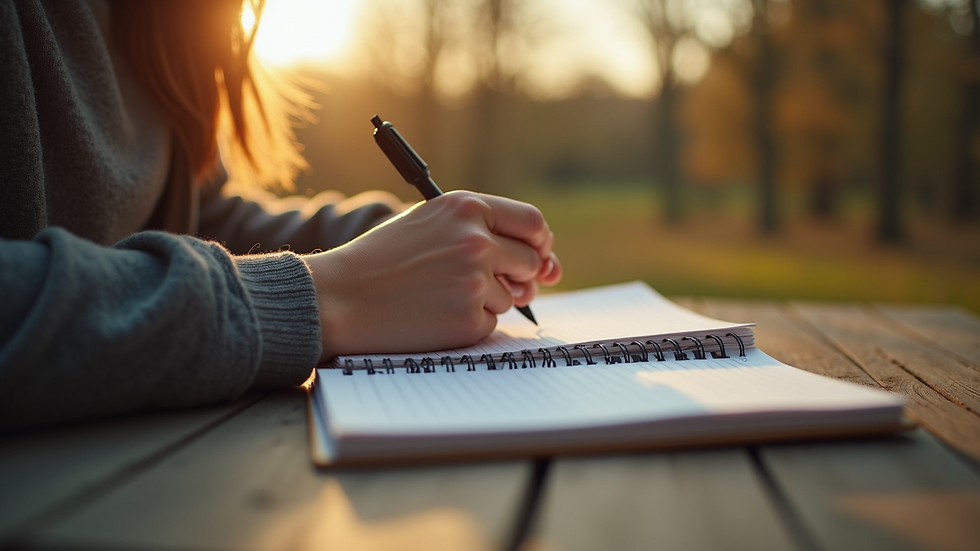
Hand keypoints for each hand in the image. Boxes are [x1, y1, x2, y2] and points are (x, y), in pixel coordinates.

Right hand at [305, 191, 561, 360]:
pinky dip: (469, 322)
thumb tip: (548, 265)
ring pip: (510, 296)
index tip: (536, 254)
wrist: (340, 298)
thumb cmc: (383, 260)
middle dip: (518, 276)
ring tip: (437, 293)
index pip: (531, 223)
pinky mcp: (469, 317)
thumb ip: (484, 231)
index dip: (539, 242)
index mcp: (466, 208)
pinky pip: (490, 322)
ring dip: (486, 300)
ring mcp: (475, 281)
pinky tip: (433, 314)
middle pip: (531, 261)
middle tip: (478, 281)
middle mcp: (476, 240)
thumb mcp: (430, 223)